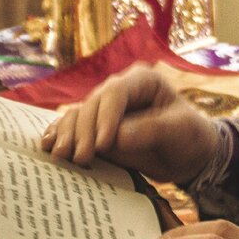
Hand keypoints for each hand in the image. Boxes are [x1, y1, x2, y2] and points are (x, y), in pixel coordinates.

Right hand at [40, 64, 218, 183]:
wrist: (188, 155)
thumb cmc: (190, 135)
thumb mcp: (180, 130)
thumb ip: (152, 130)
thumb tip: (117, 136)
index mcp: (142, 80)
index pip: (116, 93)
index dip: (106, 117)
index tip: (103, 144)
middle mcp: (119, 90)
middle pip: (92, 105)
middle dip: (83, 132)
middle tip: (82, 157)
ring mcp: (105, 110)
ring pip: (77, 116)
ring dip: (67, 135)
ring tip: (61, 157)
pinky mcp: (96, 129)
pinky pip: (73, 128)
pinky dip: (60, 136)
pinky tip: (48, 147)